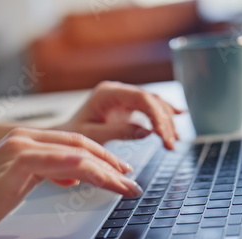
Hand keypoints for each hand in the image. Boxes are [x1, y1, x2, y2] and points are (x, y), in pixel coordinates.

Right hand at [0, 128, 141, 238]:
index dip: (102, 157)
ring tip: (127, 187)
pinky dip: (87, 171)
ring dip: (108, 171)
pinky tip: (104, 179)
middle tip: (131, 180)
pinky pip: (61, 163)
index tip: (121, 172)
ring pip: (78, 155)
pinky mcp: (16, 164)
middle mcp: (26, 140)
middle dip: (112, 164)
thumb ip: (44, 174)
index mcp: (27, 142)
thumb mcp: (17, 183)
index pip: (75, 145)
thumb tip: (72, 176)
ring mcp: (21, 149)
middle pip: (82, 146)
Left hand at [56, 81, 183, 149]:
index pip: (141, 98)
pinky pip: (149, 108)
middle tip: (172, 144)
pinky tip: (179, 116)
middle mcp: (117, 91)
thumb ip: (119, 132)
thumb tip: (147, 132)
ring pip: (153, 103)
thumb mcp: (93, 136)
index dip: (157, 116)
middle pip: (150, 100)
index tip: (165, 136)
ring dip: (167, 120)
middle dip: (164, 122)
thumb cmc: (71, 136)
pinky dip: (163, 115)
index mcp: (107, 93)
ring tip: (176, 140)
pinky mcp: (126, 107)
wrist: (62, 136)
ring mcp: (123, 98)